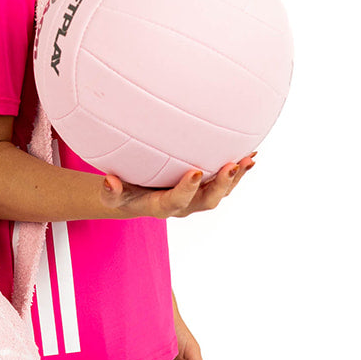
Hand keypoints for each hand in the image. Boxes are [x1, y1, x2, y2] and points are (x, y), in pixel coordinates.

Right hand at [98, 154, 256, 218]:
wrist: (136, 198)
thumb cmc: (124, 192)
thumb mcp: (114, 194)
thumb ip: (110, 191)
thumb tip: (109, 180)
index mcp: (162, 206)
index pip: (176, 201)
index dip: (187, 189)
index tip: (195, 172)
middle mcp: (184, 204)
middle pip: (207, 200)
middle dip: (222, 184)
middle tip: (231, 165)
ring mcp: (197, 197)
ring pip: (221, 191)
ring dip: (236, 176)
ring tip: (249, 158)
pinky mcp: (205, 188)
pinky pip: (225, 181)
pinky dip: (238, 170)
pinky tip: (251, 153)